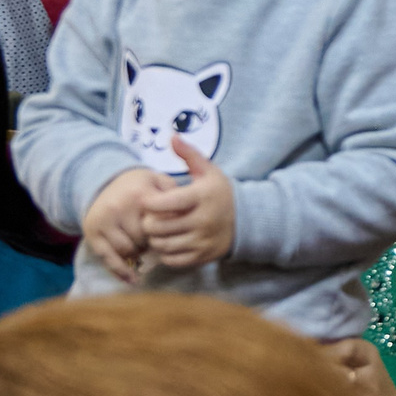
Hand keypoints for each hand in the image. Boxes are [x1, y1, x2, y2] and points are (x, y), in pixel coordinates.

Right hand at [82, 166, 167, 282]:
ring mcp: (102, 222)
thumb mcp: (159, 182)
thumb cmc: (141, 186)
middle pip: (143, 239)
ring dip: (139, 253)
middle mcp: (118, 207)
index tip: (176, 234)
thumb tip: (184, 219)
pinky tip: (133, 279)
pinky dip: (121, 271)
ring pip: (127, 250)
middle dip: (154, 243)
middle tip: (159, 242)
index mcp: (139, 195)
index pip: (160, 223)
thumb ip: (175, 195)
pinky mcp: (91, 234)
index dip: (170, 231)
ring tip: (144, 247)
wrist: (107, 183)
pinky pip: (107, 258)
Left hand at [138, 138, 234, 268]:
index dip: (148, 203)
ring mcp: (203, 240)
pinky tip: (169, 242)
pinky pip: (172, 259)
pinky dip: (165, 253)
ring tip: (159, 230)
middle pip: (157, 227)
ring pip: (162, 245)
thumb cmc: (220, 193)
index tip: (147, 201)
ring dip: (155, 238)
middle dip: (148, 222)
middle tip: (151, 217)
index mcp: (202, 196)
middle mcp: (203, 220)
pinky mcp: (203, 256)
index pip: (163, 203)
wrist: (247, 219)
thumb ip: (189, 154)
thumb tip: (172, 136)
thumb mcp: (209, 171)